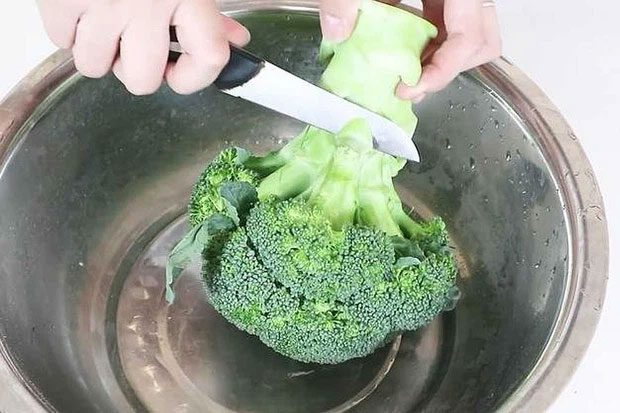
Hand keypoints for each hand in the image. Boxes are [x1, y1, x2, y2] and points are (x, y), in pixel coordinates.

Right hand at [36, 0, 250, 94]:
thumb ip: (208, 12)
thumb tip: (235, 41)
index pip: (209, 58)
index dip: (195, 78)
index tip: (182, 74)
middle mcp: (146, 3)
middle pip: (142, 81)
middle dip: (135, 69)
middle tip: (132, 45)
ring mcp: (101, 3)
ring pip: (95, 66)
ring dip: (98, 51)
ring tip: (103, 21)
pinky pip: (61, 42)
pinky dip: (68, 31)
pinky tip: (81, 8)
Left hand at [319, 0, 501, 102]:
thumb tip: (338, 32)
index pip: (471, 36)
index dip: (445, 69)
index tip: (410, 86)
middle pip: (481, 39)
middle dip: (448, 68)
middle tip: (410, 83)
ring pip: (466, 34)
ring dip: (437, 58)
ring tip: (402, 70)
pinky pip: (443, 21)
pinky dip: (423, 41)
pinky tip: (394, 45)